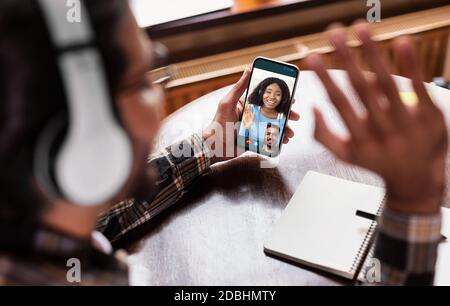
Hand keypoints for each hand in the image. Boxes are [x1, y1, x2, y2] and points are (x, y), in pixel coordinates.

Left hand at [203, 68, 299, 163]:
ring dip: (285, 129)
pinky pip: (270, 139)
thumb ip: (239, 87)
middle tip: (296, 116)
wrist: (214, 146)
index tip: (291, 97)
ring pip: (274, 127)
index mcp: (248, 105)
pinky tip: (284, 141)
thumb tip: (248, 68)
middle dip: (287, 115)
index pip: (267, 99)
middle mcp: (253, 116)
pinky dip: (279, 140)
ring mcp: (256, 129)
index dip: (280, 98)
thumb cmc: (218, 123)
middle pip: (274, 113)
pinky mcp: (256, 141)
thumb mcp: (228, 102)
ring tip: (290, 133)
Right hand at [306, 23, 447, 213]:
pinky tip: (402, 42)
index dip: (325, 78)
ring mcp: (407, 123)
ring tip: (360, 29)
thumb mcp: (345, 156)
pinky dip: (411, 64)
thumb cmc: (378, 162)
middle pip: (361, 88)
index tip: (313, 57)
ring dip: (373, 53)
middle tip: (334, 33)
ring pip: (388, 83)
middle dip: (346, 57)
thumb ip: (324, 136)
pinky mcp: (429, 116)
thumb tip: (313, 109)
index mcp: (359, 139)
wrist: (417, 180)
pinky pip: (419, 87)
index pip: (339, 103)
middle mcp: (382, 130)